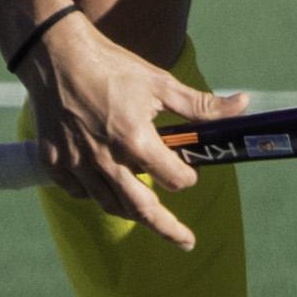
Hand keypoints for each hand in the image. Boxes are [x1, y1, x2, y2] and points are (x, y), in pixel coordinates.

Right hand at [16, 12, 244, 249]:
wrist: (56, 54)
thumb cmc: (112, 66)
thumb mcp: (161, 83)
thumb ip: (201, 105)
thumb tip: (243, 105)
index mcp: (135, 140)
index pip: (173, 179)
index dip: (187, 176)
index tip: (189, 172)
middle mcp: (105, 159)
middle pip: (141, 209)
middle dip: (167, 228)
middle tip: (186, 242)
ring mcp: (76, 163)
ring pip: (109, 203)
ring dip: (132, 212)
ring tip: (149, 215)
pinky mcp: (53, 162)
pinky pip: (79, 191)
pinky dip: (96, 194)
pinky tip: (107, 187)